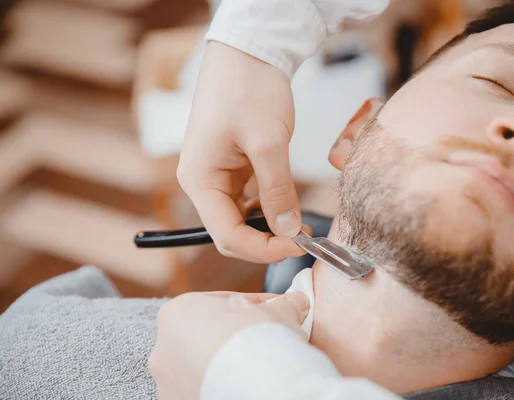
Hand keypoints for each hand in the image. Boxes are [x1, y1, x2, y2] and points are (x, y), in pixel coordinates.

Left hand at [148, 291, 309, 399]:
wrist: (257, 388)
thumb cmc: (259, 340)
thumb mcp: (278, 312)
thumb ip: (283, 304)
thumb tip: (295, 302)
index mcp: (178, 312)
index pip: (220, 303)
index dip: (253, 306)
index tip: (273, 311)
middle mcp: (163, 346)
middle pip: (205, 336)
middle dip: (235, 336)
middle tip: (267, 339)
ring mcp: (166, 382)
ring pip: (201, 367)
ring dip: (226, 365)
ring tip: (259, 367)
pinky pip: (203, 389)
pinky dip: (220, 387)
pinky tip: (245, 385)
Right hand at [177, 41, 305, 263]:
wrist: (248, 52)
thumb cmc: (250, 88)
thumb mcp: (268, 142)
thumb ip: (277, 191)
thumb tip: (288, 231)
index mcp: (199, 179)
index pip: (226, 236)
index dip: (263, 249)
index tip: (299, 245)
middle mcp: (202, 182)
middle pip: (230, 233)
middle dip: (266, 242)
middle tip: (302, 239)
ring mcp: (216, 175)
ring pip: (240, 220)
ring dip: (268, 228)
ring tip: (299, 225)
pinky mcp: (231, 168)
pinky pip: (247, 201)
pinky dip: (268, 209)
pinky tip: (287, 205)